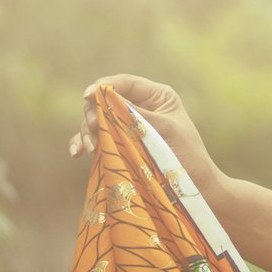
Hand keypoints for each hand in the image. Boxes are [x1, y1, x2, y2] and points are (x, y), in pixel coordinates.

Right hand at [69, 74, 225, 195]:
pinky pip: (96, 138)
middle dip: (94, 113)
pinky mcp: (119, 144)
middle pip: (104, 100)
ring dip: (87, 130)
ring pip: (96, 119)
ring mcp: (127, 126)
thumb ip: (138, 114)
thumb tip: (108, 97)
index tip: (87, 95)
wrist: (195, 188)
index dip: (103, 86)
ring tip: (89, 148)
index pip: (125, 83)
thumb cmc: (188, 156)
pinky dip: (83, 142)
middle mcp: (140, 107)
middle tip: (93, 131)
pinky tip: (77, 152)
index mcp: (157, 96)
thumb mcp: (166, 131)